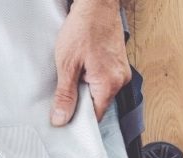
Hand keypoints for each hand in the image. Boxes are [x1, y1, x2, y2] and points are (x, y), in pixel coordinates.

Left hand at [51, 0, 130, 125]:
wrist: (97, 4)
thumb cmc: (84, 27)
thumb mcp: (67, 64)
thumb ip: (65, 95)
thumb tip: (61, 118)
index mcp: (109, 84)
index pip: (95, 116)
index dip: (78, 120)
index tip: (64, 120)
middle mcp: (120, 80)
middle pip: (98, 105)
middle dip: (80, 103)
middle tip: (63, 94)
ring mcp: (121, 71)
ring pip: (100, 93)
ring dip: (85, 89)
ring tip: (73, 75)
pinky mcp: (118, 64)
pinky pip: (104, 81)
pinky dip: (91, 80)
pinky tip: (81, 69)